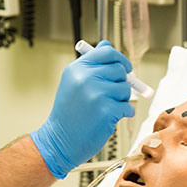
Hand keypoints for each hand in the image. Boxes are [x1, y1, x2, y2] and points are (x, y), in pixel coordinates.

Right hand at [31, 40, 134, 177]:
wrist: (59, 141)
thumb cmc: (69, 114)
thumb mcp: (73, 83)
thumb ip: (90, 65)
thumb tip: (107, 45)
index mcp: (77, 68)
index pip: (107, 51)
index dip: (120, 59)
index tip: (126, 67)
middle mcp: (85, 78)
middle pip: (120, 70)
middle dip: (121, 82)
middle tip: (113, 95)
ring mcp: (96, 94)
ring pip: (126, 89)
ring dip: (122, 100)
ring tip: (107, 108)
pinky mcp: (106, 110)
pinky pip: (127, 106)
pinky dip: (124, 113)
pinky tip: (111, 118)